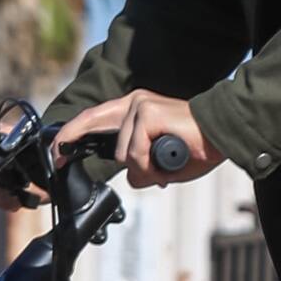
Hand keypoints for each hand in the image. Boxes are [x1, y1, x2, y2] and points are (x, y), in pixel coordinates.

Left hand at [52, 91, 223, 190]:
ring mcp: (140, 106)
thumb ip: (142, 165)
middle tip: (58, 157)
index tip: (57, 151)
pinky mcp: (147, 114)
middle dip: (70, 139)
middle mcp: (135, 103)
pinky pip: (136, 154)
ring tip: (165, 164)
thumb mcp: (161, 159)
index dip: (73, 134)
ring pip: (122, 154)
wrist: (224, 135)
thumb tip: (131, 178)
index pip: (96, 118)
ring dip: (142, 168)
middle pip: (92, 121)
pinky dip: (150, 165)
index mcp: (136, 109)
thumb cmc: (197, 146)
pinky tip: (167, 160)